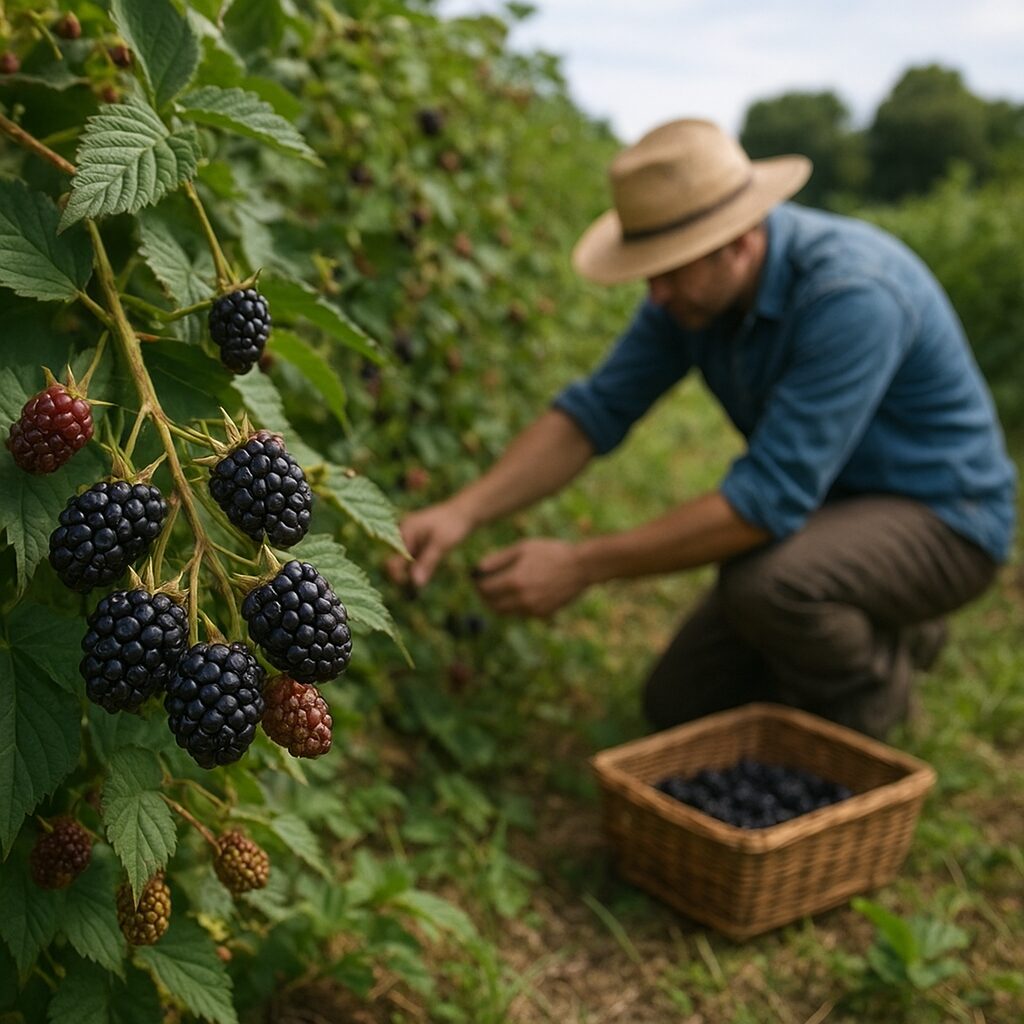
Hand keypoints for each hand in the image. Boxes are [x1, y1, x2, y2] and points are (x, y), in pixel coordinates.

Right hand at [386, 499, 474, 589]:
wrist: (464, 512)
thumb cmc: (453, 524)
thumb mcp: (442, 544)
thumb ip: (428, 562)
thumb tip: (416, 583)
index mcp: (405, 532)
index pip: (392, 561)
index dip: (398, 576)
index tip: (412, 585)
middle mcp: (403, 535)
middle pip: (396, 562)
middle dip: (405, 575)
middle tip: (419, 586)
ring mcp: (410, 539)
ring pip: (405, 563)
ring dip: (413, 572)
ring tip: (427, 575)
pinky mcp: (418, 543)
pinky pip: (414, 559)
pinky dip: (419, 566)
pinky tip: (430, 567)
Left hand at [473, 538, 589, 616]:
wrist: (581, 567)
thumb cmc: (551, 552)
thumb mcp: (522, 548)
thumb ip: (498, 559)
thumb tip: (478, 569)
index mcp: (514, 581)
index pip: (484, 589)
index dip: (477, 584)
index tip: (476, 578)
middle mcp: (521, 599)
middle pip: (492, 605)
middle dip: (484, 596)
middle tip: (485, 586)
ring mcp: (532, 609)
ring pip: (505, 612)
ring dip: (498, 603)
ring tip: (500, 589)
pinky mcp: (542, 614)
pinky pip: (520, 613)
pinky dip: (515, 605)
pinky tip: (520, 592)